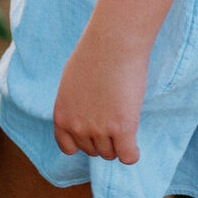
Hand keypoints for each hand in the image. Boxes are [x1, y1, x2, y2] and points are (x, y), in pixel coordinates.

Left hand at [53, 24, 149, 163]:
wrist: (114, 41)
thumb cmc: (96, 52)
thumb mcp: (72, 80)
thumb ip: (75, 103)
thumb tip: (85, 115)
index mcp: (62, 114)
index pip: (68, 148)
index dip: (83, 142)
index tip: (95, 132)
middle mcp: (77, 126)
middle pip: (93, 151)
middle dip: (104, 140)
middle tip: (115, 118)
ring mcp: (99, 129)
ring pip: (111, 153)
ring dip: (119, 143)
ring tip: (125, 120)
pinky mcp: (122, 129)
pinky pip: (128, 157)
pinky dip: (132, 153)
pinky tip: (135, 142)